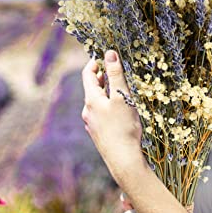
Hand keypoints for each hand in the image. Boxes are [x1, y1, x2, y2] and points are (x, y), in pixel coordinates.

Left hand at [81, 50, 144, 173]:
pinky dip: (109, 106)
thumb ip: (116, 74)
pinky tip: (121, 112)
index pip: (87, 74)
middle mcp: (88, 111)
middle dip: (103, 77)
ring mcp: (92, 123)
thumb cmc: (123, 127)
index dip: (95, 63)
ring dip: (107, 93)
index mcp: (91, 100)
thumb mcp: (122, 97)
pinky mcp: (99, 133)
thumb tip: (109, 53)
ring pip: (97, 102)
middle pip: (92, 88)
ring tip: (121, 91)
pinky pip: (101, 114)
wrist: (123, 159)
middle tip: (116, 71)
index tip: (105, 56)